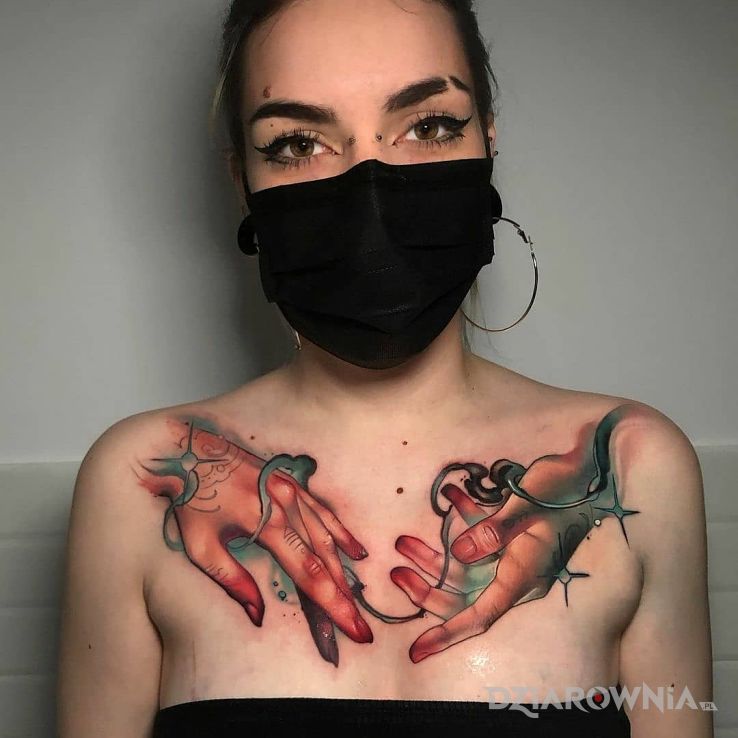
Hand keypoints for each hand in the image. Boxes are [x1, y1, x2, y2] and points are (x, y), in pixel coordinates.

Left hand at [136, 420, 372, 664]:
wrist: (190, 452)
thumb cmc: (190, 501)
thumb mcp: (202, 547)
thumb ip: (233, 581)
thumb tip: (258, 616)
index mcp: (268, 524)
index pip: (308, 574)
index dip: (332, 604)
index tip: (352, 628)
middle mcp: (288, 507)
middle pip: (324, 559)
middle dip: (343, 596)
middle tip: (361, 627)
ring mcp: (293, 492)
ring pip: (327, 536)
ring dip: (344, 569)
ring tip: (356, 598)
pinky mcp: (291, 483)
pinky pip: (323, 510)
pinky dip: (341, 533)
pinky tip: (356, 551)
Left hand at [391, 409, 637, 662]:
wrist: (590, 471)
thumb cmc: (562, 489)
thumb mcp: (527, 508)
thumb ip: (492, 531)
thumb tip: (457, 553)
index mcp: (523, 576)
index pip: (480, 616)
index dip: (446, 634)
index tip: (416, 650)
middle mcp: (517, 573)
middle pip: (464, 594)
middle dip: (427, 587)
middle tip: (396, 572)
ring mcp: (514, 555)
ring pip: (465, 568)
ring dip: (434, 554)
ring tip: (404, 541)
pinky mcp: (512, 536)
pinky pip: (478, 536)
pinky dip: (461, 519)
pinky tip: (449, 493)